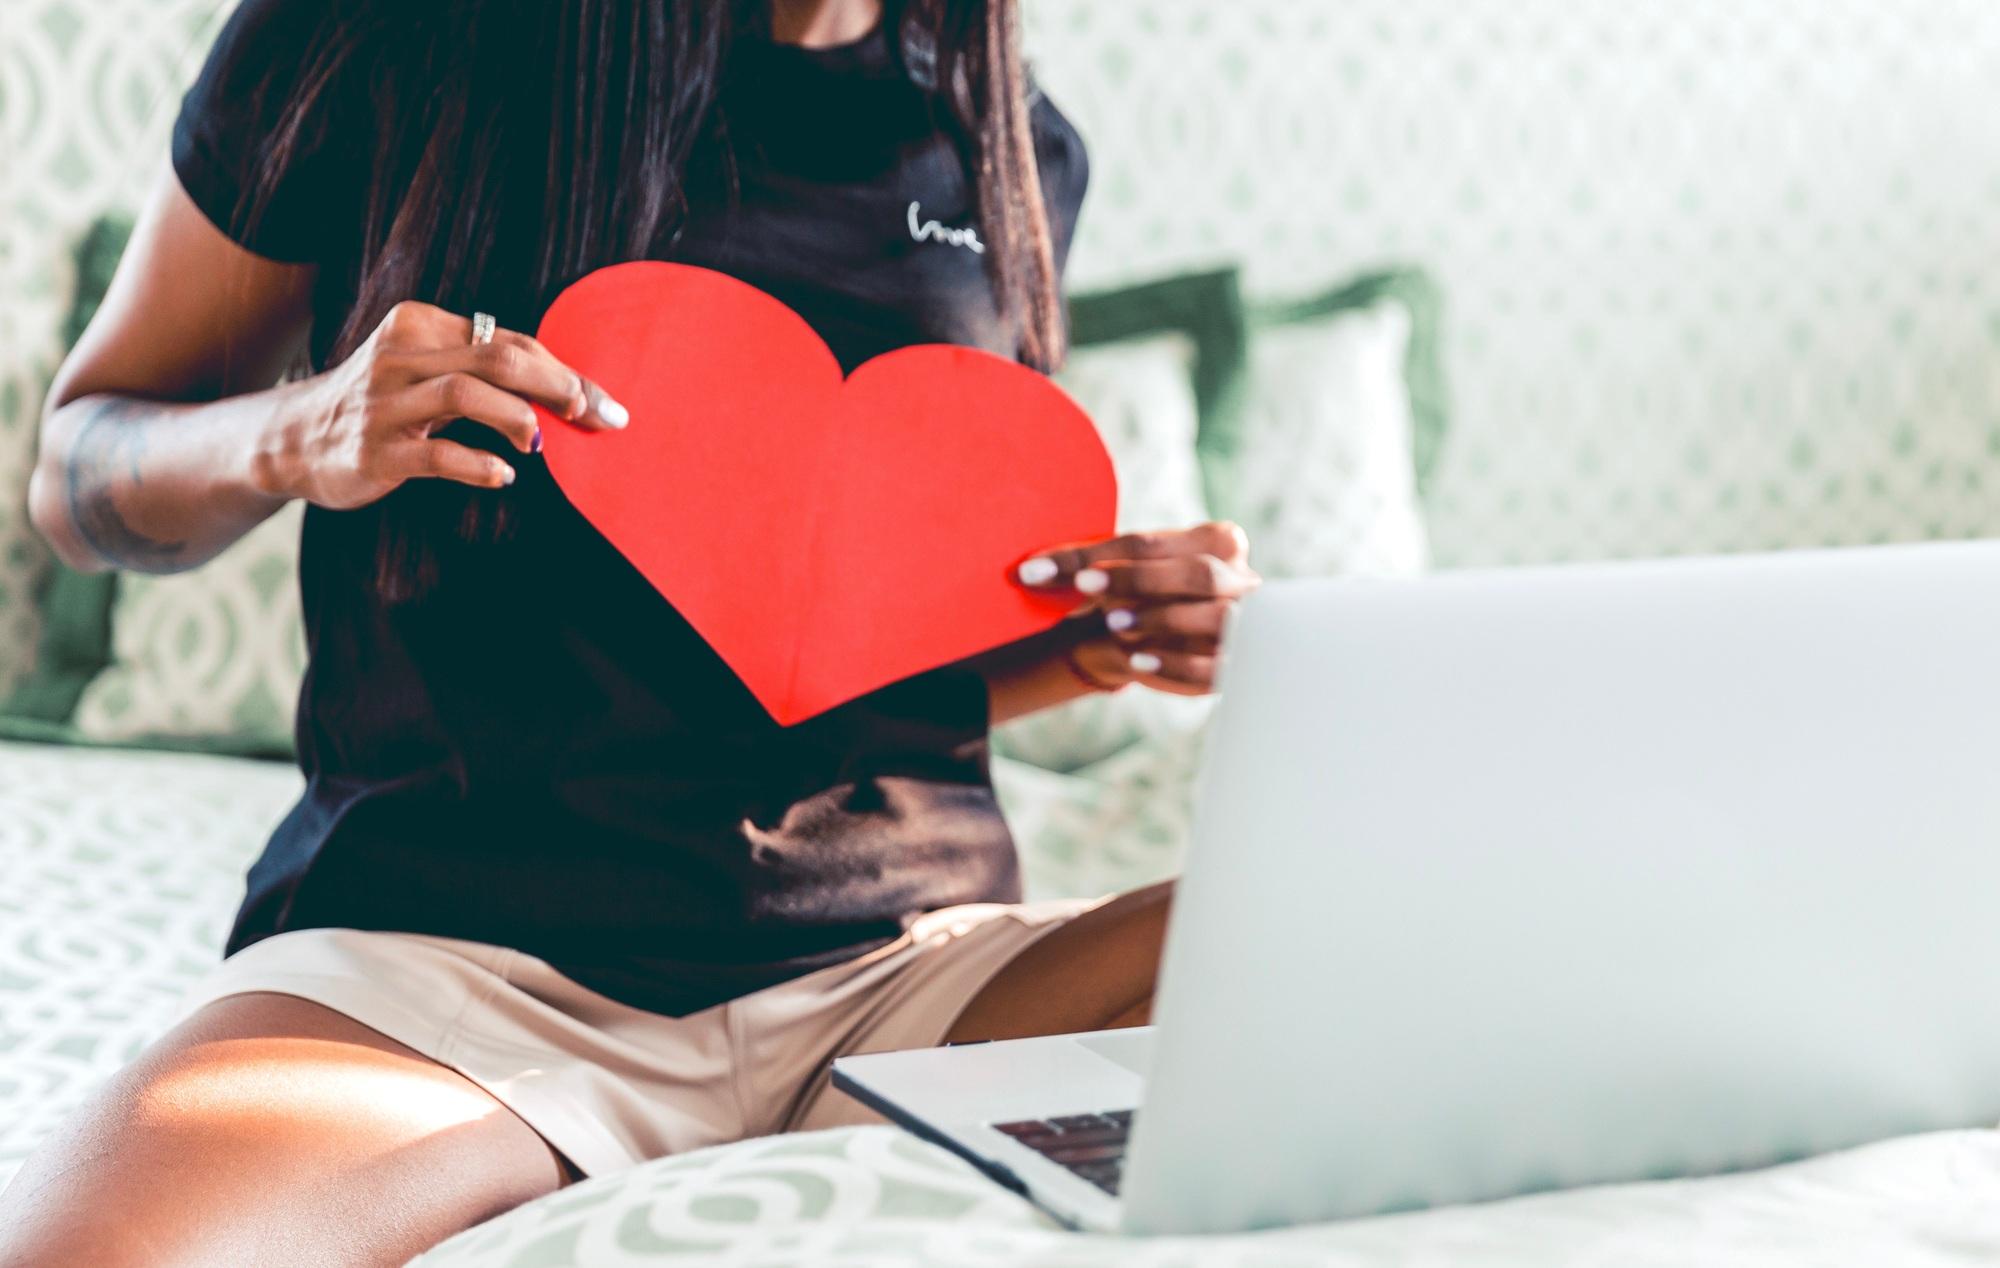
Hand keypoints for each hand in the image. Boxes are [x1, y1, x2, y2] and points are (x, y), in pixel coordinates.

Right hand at [257, 301, 626, 509]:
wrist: (294, 440)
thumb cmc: (383, 404)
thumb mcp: (424, 369)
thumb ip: (482, 369)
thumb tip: (571, 391)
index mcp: (420, 325)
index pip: (509, 340)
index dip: (564, 371)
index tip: (603, 403)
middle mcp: (400, 356)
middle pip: (497, 357)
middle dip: (557, 386)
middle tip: (592, 417)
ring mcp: (384, 404)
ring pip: (466, 393)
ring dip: (519, 417)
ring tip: (542, 442)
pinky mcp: (376, 451)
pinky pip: (438, 455)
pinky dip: (480, 464)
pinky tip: (505, 475)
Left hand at [1017, 521, 1259, 695]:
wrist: (1165, 647)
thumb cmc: (1140, 601)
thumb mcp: (1119, 579)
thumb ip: (1091, 569)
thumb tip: (1032, 573)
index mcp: (1216, 541)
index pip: (1152, 543)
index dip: (1095, 553)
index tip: (1040, 568)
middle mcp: (1240, 578)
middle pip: (1196, 572)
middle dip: (1138, 578)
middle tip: (1085, 585)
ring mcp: (1247, 622)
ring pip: (1215, 615)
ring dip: (1161, 617)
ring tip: (1113, 622)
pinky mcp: (1239, 663)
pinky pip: (1215, 665)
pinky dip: (1174, 662)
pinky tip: (1137, 660)